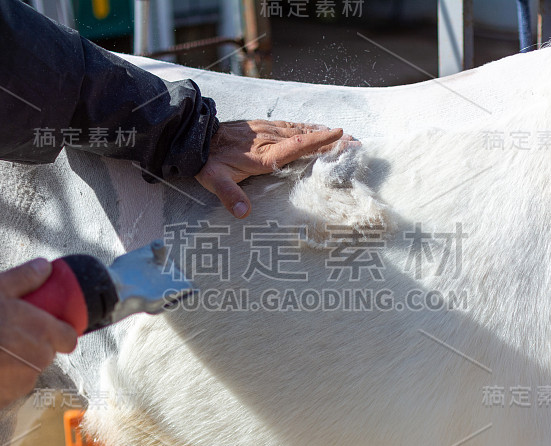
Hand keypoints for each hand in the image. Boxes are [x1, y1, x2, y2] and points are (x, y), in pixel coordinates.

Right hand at [0, 259, 77, 410]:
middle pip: (47, 352)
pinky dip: (2, 379)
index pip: (69, 338)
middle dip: (34, 345)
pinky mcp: (8, 397)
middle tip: (10, 334)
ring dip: (18, 362)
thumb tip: (44, 266)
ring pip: (29, 370)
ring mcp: (24, 380)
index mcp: (44, 330)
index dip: (60, 333)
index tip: (48, 328)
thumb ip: (24, 277)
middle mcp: (40, 358)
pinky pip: (11, 386)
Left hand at [195, 120, 355, 217]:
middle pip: (306, 136)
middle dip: (331, 138)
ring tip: (344, 135)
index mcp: (264, 155)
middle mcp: (269, 140)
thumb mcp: (214, 180)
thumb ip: (229, 196)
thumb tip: (243, 214)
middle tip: (356, 141)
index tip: (341, 135)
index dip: (320, 140)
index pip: (297, 145)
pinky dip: (307, 128)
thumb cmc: (207, 161)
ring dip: (322, 132)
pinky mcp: (262, 128)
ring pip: (300, 129)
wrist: (194, 136)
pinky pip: (290, 126)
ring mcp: (267, 132)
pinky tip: (315, 129)